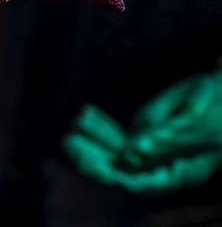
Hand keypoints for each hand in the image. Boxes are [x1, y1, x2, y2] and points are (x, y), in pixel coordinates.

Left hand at [64, 65, 221, 194]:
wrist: (221, 92)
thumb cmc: (217, 105)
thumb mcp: (197, 120)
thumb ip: (167, 138)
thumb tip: (132, 154)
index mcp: (183, 172)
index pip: (146, 184)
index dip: (120, 177)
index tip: (97, 165)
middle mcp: (162, 167)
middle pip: (122, 172)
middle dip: (94, 158)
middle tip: (70, 142)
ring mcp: (150, 153)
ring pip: (114, 154)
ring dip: (91, 140)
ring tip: (74, 124)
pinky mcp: (141, 137)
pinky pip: (116, 137)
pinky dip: (100, 126)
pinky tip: (85, 113)